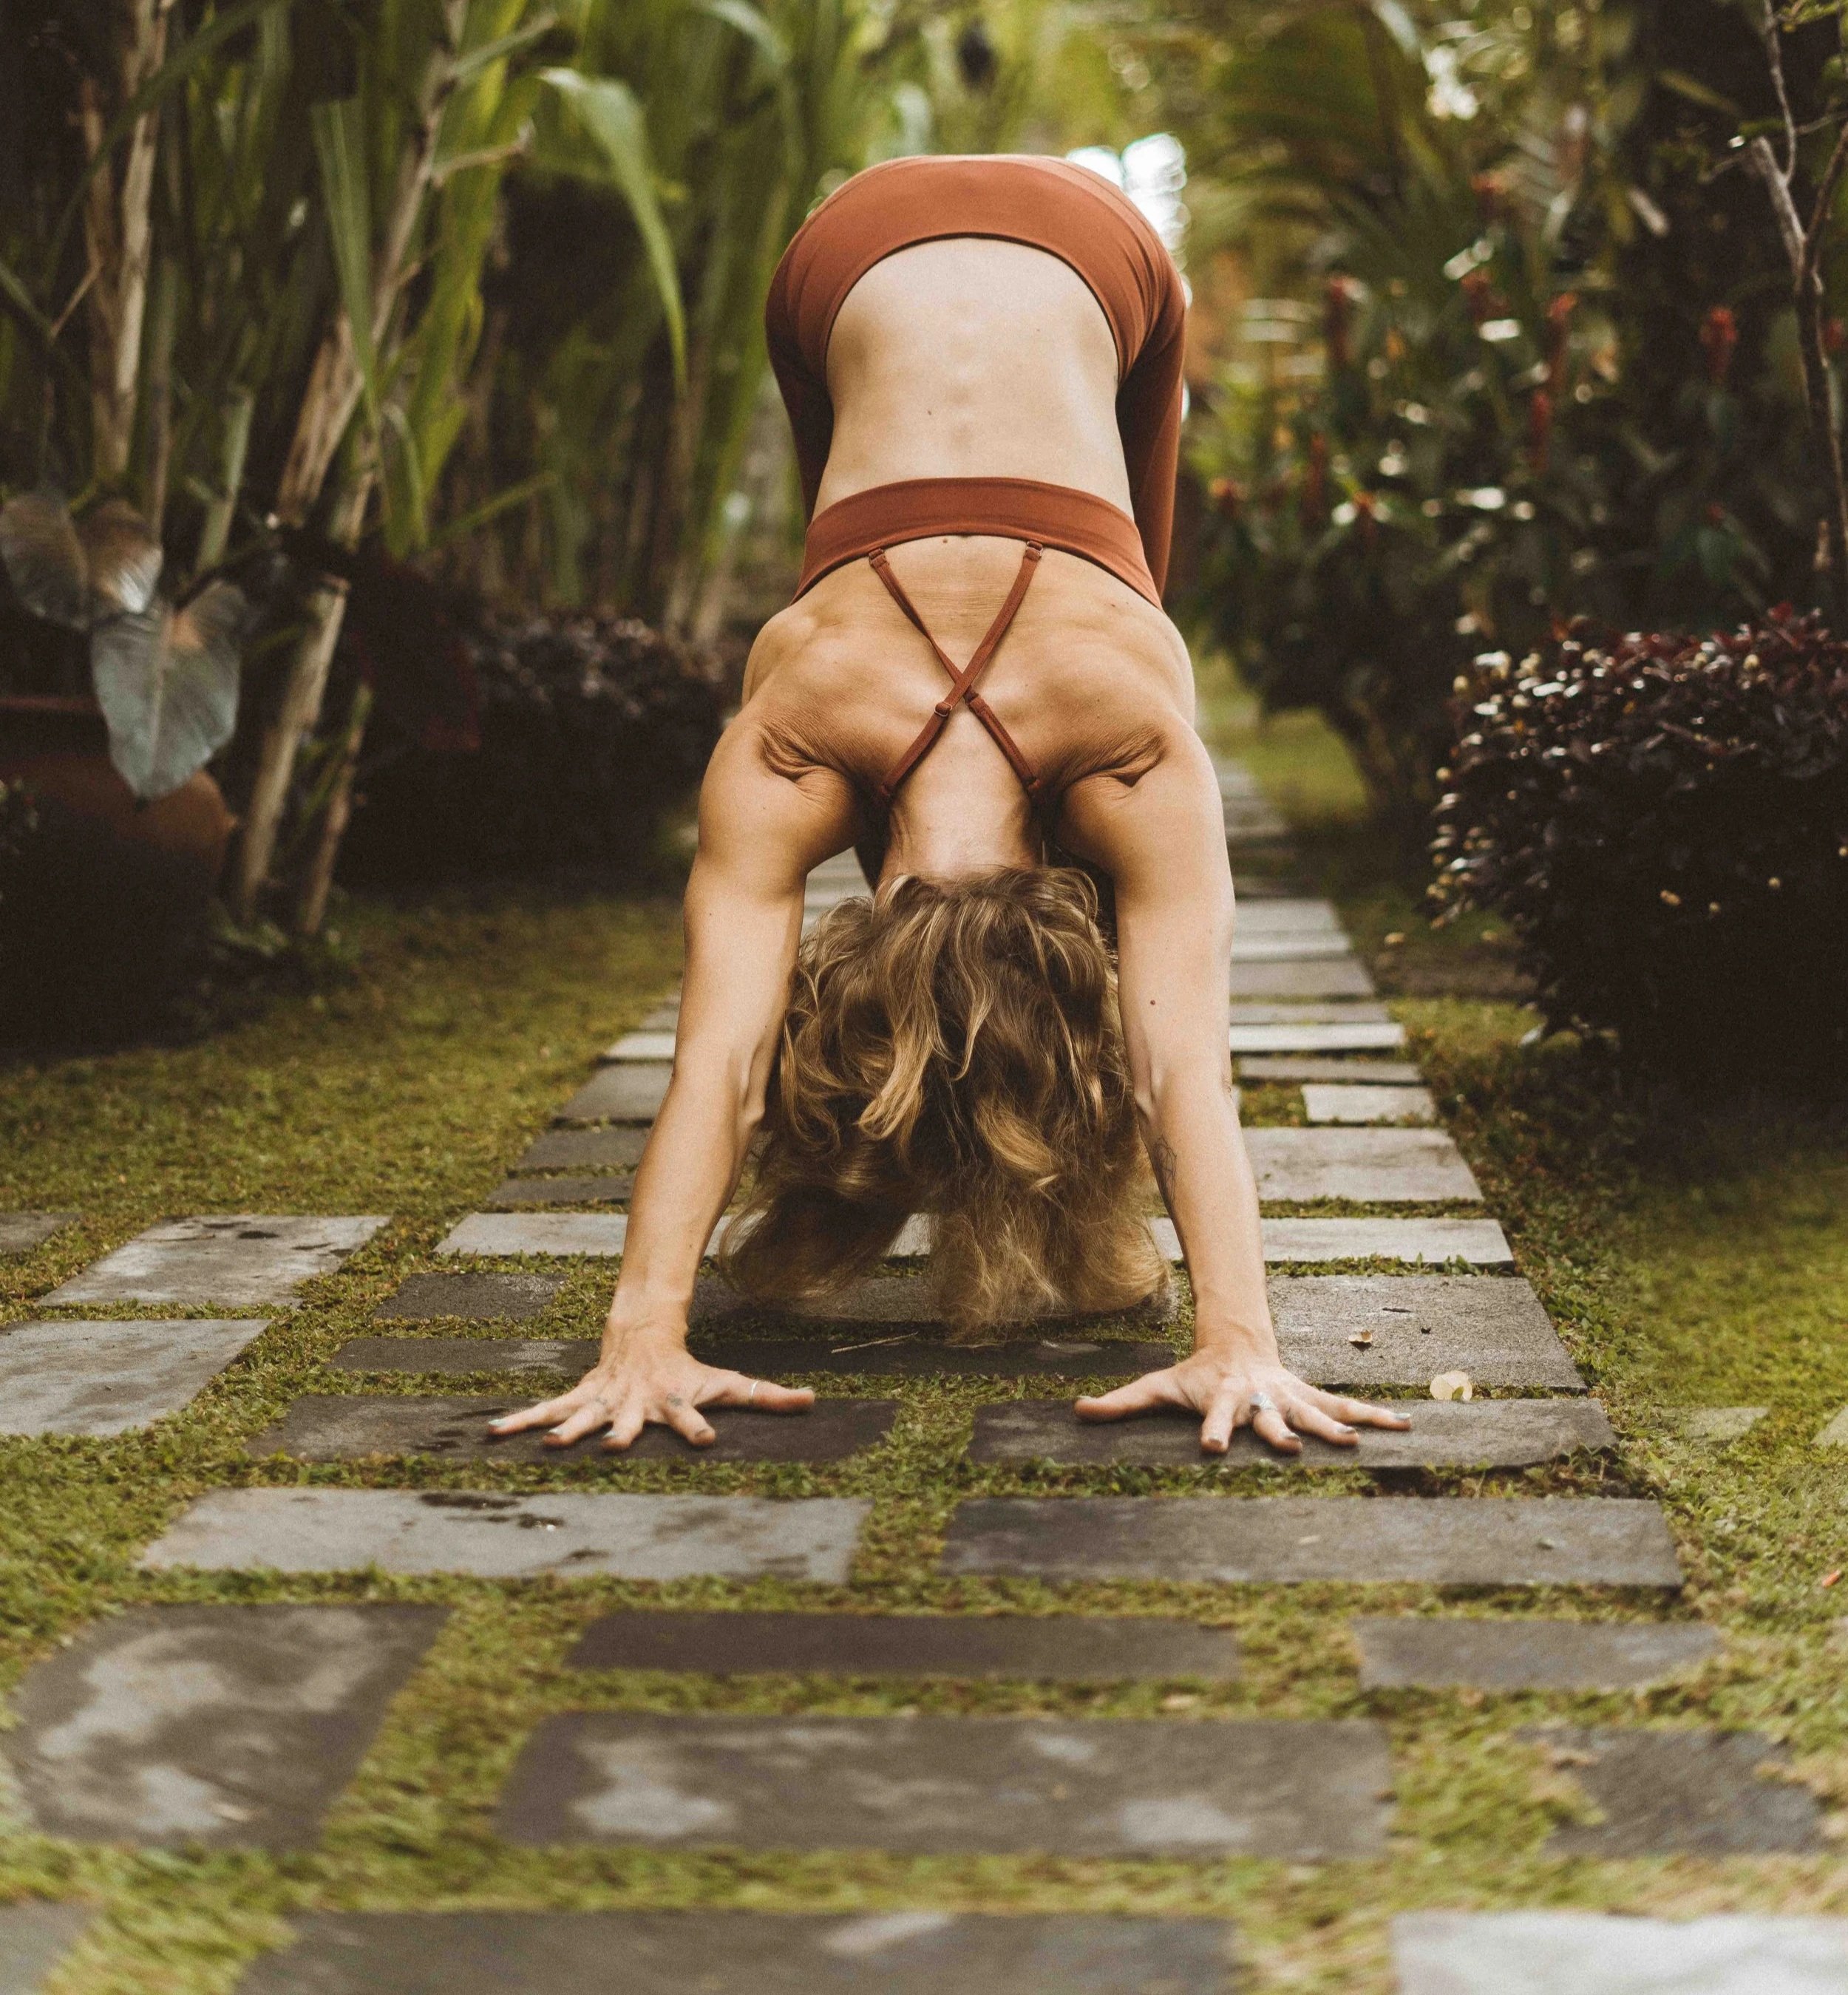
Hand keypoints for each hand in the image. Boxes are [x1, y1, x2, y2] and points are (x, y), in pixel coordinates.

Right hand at [485, 1328, 813, 1450]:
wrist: (645, 1334)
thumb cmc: (689, 1370)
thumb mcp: (729, 1383)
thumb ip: (768, 1396)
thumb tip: (814, 1400)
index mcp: (674, 1402)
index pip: (691, 1415)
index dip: (698, 1429)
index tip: (706, 1442)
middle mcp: (637, 1403)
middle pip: (629, 1421)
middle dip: (620, 1434)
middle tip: (612, 1448)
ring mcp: (605, 1399)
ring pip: (580, 1416)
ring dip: (564, 1430)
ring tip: (547, 1446)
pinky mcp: (581, 1397)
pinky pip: (548, 1409)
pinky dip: (521, 1421)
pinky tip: (493, 1433)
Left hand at [1074, 1347, 1411, 1455]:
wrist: (1234, 1343)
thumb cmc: (1193, 1376)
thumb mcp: (1156, 1386)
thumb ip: (1120, 1403)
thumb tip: (1077, 1413)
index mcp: (1222, 1399)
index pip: (1214, 1416)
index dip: (1212, 1431)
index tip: (1211, 1449)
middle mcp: (1259, 1397)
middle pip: (1271, 1417)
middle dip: (1281, 1432)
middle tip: (1292, 1448)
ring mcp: (1288, 1396)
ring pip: (1317, 1411)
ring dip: (1338, 1426)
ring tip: (1358, 1442)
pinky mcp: (1310, 1396)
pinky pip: (1345, 1406)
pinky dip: (1375, 1415)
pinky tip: (1406, 1424)